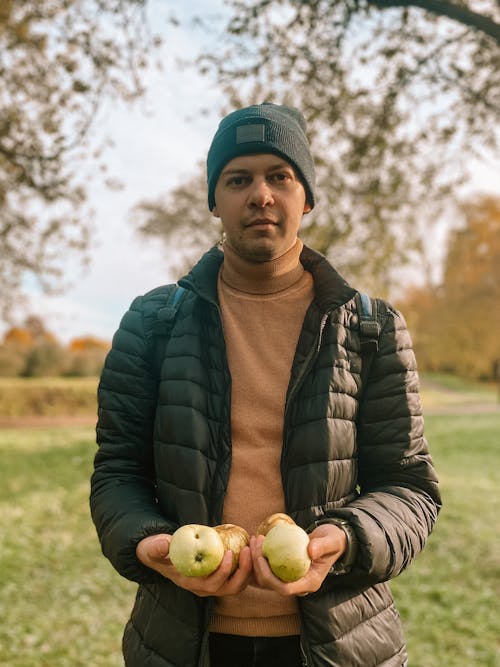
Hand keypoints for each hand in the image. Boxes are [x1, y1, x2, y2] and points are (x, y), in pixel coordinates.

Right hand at [136, 533, 252, 596]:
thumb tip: (165, 543)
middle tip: (247, 549)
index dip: (223, 572)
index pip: (211, 585)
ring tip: (252, 548)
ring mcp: (213, 585)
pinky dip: (247, 568)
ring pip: (237, 586)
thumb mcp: (152, 548)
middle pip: (229, 589)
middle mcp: (203, 588)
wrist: (160, 555)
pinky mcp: (219, 578)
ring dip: (248, 570)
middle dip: (242, 571)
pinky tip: (250, 549)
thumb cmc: (157, 551)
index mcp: (190, 583)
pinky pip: (238, 578)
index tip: (230, 552)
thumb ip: (156, 547)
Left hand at [250, 523, 346, 595]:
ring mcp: (289, 578)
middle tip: (255, 542)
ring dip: (255, 560)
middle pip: (270, 584)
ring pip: (264, 577)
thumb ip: (323, 546)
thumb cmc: (333, 540)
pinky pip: (267, 567)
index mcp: (309, 583)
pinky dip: (259, 556)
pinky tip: (256, 541)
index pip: (284, 588)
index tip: (261, 556)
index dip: (269, 576)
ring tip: (254, 539)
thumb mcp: (332, 540)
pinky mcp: (283, 570)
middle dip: (257, 565)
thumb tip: (311, 550)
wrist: (331, 539)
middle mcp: (297, 584)